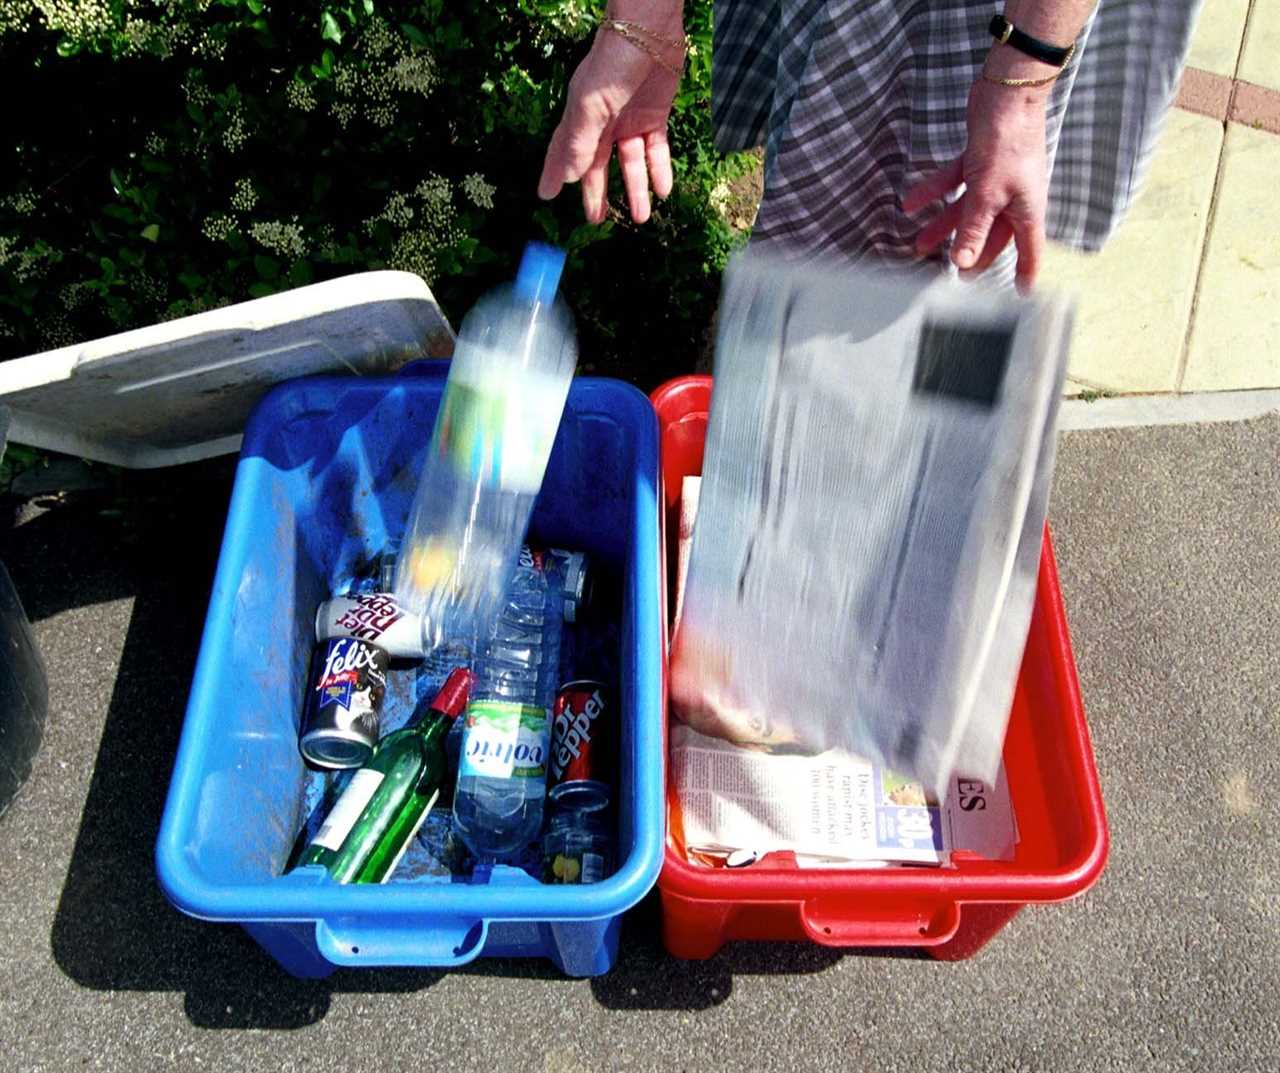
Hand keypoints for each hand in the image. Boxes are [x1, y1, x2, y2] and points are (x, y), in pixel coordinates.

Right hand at [537, 5, 684, 224]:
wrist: (650, 30)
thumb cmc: (613, 63)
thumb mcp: (592, 105)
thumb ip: (580, 143)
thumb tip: (569, 178)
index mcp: (581, 118)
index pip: (563, 153)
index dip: (555, 175)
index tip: (546, 197)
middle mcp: (603, 123)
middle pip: (598, 165)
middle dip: (598, 193)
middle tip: (598, 220)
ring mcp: (630, 120)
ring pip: (630, 163)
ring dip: (635, 189)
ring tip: (641, 217)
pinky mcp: (654, 116)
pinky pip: (656, 150)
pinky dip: (659, 170)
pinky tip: (662, 190)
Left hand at [903, 77, 1049, 292]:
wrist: (1006, 93)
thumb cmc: (1007, 143)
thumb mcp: (986, 194)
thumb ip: (972, 229)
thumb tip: (962, 262)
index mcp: (1025, 210)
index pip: (1028, 250)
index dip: (1025, 273)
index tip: (1020, 295)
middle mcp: (1013, 196)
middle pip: (992, 234)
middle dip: (971, 254)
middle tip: (953, 276)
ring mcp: (996, 178)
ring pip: (967, 210)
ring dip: (943, 227)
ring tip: (919, 245)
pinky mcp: (980, 160)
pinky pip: (955, 184)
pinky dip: (934, 192)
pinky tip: (910, 203)